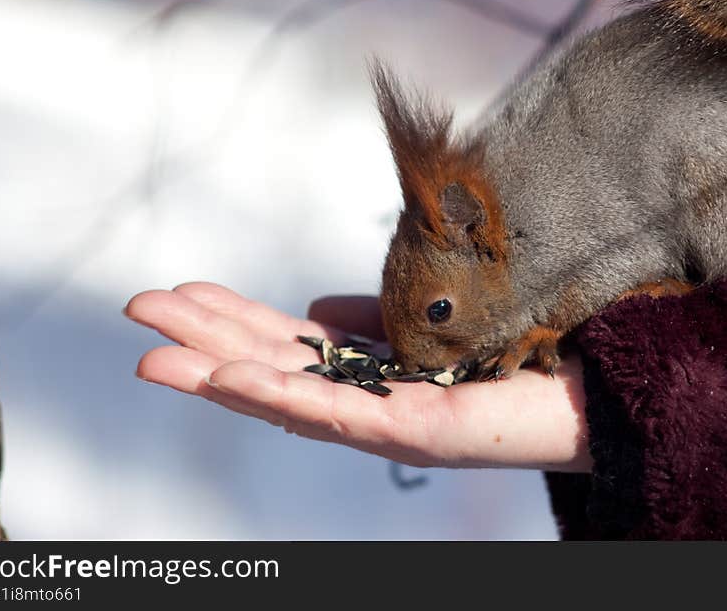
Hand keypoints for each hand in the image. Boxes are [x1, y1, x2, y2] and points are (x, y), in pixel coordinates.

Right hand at [125, 282, 592, 471]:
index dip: (231, 319)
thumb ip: (372, 317)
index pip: (285, 344)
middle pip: (272, 369)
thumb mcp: (422, 325)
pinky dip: (277, 396)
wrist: (589, 388)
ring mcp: (386, 421)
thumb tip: (316, 308)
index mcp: (369, 371)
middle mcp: (368, 400)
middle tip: (137, 312)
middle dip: (202, 342)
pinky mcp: (417, 433)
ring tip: (155, 356)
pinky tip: (227, 378)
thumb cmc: (512, 353)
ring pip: (287, 397)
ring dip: (217, 374)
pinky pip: (337, 414)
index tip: (181, 293)